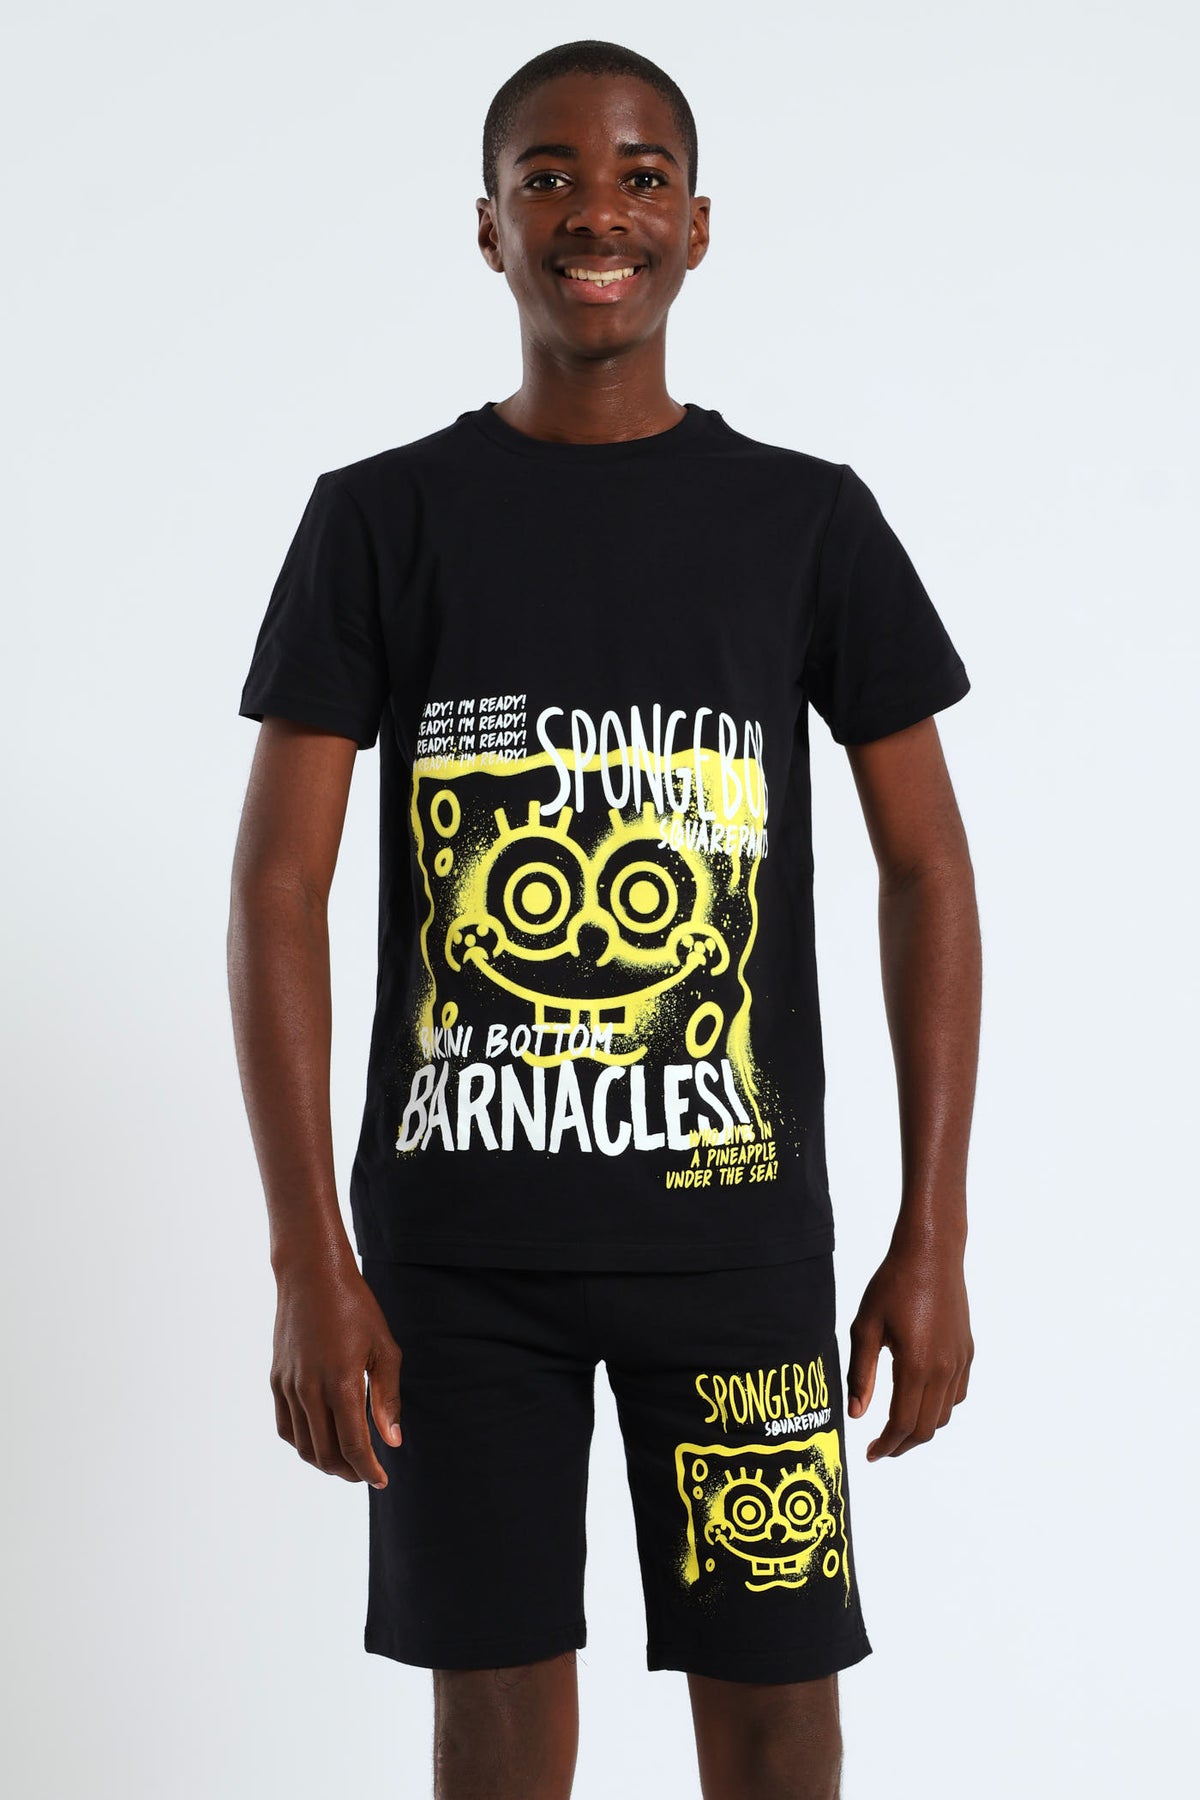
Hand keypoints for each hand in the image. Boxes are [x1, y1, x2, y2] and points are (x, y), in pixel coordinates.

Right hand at [270, 1255, 403, 1488]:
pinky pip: (285, 1426)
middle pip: (325, 1453)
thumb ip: (387, 1398)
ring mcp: (288, 1386)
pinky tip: (320, 1440)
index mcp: (340, 1383)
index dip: (368, 1469)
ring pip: (302, 1445)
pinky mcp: (276, 1380)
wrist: (311, 1275)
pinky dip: (302, 1443)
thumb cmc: (355, 1307)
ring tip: (345, 1462)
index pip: (352, 1445)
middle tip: (367, 1473)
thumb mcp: (383, 1348)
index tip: (382, 1479)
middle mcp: (309, 1390)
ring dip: (324, 1462)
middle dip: (348, 1471)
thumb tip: (392, 1440)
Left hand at [846, 1236, 972, 1459]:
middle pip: (926, 1427)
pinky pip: (957, 1394)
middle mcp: (944, 1369)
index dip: (886, 1445)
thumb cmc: (893, 1284)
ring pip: (944, 1414)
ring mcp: (959, 1361)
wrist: (931, 1254)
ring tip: (896, 1427)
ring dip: (921, 1428)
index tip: (870, 1454)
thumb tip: (857, 1415)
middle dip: (903, 1445)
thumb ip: (861, 1374)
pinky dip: (939, 1407)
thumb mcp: (865, 1327)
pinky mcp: (967, 1352)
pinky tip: (919, 1399)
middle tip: (881, 1448)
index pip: (902, 1423)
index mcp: (916, 1365)